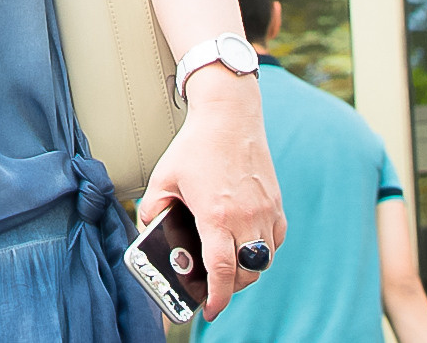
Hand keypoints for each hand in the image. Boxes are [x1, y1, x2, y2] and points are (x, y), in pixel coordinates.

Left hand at [137, 68, 285, 319]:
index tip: (211, 309)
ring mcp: (265, 211)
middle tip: (213, 286)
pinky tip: (244, 243)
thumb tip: (150, 226)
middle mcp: (246, 217)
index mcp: (216, 215)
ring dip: (246, 270)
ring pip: (262, 260)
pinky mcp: (276, 205)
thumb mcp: (164, 176)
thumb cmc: (195, 146)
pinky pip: (273, 241)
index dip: (217, 295)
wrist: (230, 117)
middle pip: (245, 273)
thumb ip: (154, 206)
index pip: (222, 269)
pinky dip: (261, 250)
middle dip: (229, 287)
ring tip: (227, 266)